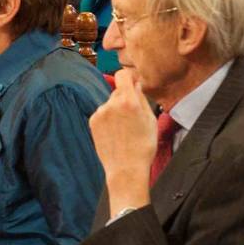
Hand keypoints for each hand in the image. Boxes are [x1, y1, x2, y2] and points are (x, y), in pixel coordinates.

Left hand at [91, 67, 157, 212]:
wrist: (126, 169)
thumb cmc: (143, 147)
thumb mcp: (151, 120)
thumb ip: (142, 98)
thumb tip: (136, 85)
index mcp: (128, 101)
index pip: (123, 75)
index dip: (129, 78)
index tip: (133, 84)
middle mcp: (111, 104)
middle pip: (118, 91)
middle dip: (125, 98)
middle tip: (133, 116)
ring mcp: (100, 113)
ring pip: (110, 104)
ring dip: (116, 110)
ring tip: (124, 130)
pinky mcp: (92, 121)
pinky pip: (102, 114)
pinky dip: (108, 119)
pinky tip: (115, 133)